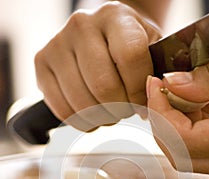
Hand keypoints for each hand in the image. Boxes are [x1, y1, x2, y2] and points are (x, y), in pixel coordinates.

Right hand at [34, 1, 160, 128]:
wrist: (99, 36)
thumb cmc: (128, 47)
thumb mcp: (150, 49)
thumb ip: (157, 72)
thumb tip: (156, 102)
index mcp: (115, 16)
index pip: (131, 57)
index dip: (140, 90)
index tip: (144, 104)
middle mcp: (82, 26)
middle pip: (104, 86)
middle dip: (121, 109)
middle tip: (126, 110)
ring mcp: (57, 45)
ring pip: (83, 103)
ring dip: (103, 118)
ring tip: (111, 112)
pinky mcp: (41, 64)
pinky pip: (63, 110)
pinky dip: (83, 122)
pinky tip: (93, 115)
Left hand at [147, 56, 208, 173]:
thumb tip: (172, 84)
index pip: (183, 140)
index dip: (161, 112)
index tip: (155, 84)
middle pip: (181, 155)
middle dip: (164, 122)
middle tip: (163, 90)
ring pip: (191, 154)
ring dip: (178, 124)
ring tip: (189, 90)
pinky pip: (206, 149)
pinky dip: (195, 126)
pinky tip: (203, 101)